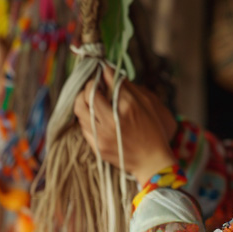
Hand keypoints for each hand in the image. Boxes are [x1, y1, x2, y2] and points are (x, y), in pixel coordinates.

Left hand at [73, 66, 177, 186]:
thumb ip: (127, 88)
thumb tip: (110, 72)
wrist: (151, 161)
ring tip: (90, 99)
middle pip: (88, 94)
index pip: (108, 82)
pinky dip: (85, 117)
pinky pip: (82, 126)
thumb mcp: (147, 104)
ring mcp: (102, 135)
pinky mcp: (97, 146)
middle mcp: (113, 120)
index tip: (102, 70)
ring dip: (83, 100)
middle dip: (88, 86)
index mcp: (128, 107)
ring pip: (80, 110)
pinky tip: (94, 115)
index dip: (103, 73)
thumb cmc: (153, 130)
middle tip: (93, 85)